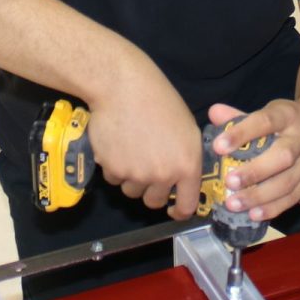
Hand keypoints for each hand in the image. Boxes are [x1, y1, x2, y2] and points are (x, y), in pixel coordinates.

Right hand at [87, 63, 202, 218]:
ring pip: (132, 190)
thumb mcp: (186, 129)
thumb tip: (182, 179)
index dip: (179, 211)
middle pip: (154, 201)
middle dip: (150, 191)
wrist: (122, 87)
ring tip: (131, 149)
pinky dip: (113, 166)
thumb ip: (186, 158)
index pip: (186, 206)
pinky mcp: (113, 169)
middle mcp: (163, 175)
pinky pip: (114, 178)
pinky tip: (117, 144)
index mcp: (187, 165)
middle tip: (147, 170)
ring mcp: (136, 174)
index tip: (173, 209)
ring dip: (131, 178)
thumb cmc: (159, 100)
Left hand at [207, 98, 299, 224]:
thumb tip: (214, 113)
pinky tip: (254, 214)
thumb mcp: (271, 112)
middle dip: (254, 171)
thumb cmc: (290, 121)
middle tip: (229, 181)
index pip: (265, 121)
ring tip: (234, 203)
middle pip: (282, 156)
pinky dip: (274, 207)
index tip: (218, 146)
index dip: (241, 133)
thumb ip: (241, 116)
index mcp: (287, 116)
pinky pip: (294, 197)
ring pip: (287, 181)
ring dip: (260, 196)